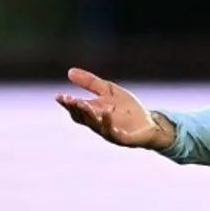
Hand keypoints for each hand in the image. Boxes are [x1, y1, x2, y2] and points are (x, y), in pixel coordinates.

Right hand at [56, 68, 174, 149]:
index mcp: (93, 114)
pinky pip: (113, 133)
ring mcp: (110, 132)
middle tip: (69, 99)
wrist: (150, 123)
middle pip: (83, 119)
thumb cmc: (128, 109)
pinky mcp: (123, 138)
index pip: (76, 110)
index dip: (67, 104)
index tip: (59, 96)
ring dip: (88, 115)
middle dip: (75, 109)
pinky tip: (107, 112)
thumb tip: (70, 71)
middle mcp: (98, 125)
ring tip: (82, 103)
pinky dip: (108, 123)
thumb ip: (91, 83)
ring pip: (95, 125)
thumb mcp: (109, 91)